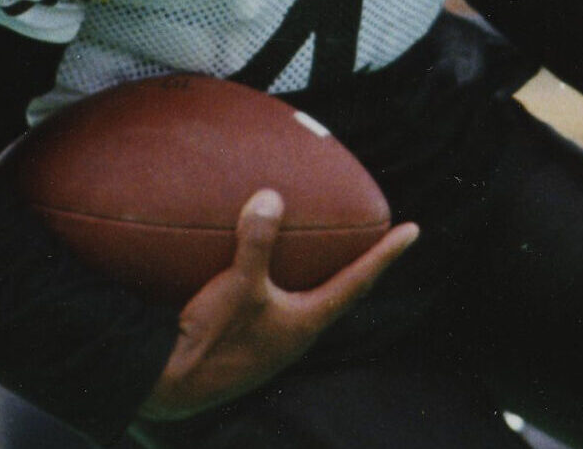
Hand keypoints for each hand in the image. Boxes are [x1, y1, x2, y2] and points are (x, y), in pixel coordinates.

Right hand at [138, 189, 418, 419]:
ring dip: (319, 274)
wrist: (167, 388)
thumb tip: (270, 195)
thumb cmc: (211, 341)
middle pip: (340, 292)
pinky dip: (282, 282)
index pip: (359, 280)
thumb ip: (256, 241)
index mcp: (308, 321)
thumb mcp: (237, 286)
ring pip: (308, 300)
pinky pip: (277, 305)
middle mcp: (297, 333)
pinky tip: (260, 269)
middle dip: (359, 264)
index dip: (387, 254)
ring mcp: (273, 341)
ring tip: (324, 249)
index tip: (415, 230)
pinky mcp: (247, 343)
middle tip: (377, 238)